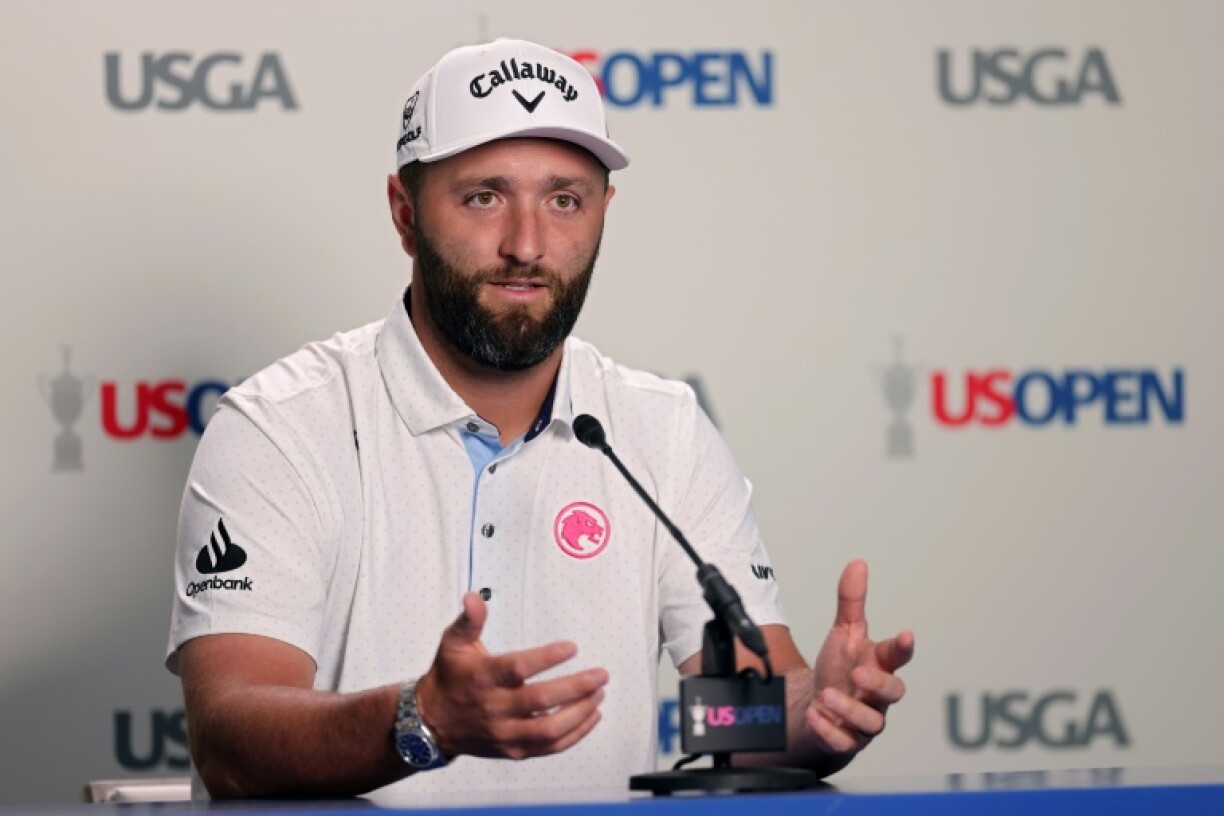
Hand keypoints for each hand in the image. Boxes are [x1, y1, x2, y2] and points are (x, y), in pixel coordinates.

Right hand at [415, 592, 608, 760]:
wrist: (431, 722)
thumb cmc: (449, 677)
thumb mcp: (453, 643)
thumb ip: (470, 620)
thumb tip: (473, 597)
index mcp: (483, 677)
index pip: (518, 668)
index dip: (547, 658)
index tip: (572, 647)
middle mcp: (494, 708)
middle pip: (541, 700)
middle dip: (577, 687)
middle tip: (601, 674)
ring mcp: (504, 733)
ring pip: (549, 729)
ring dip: (580, 712)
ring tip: (599, 693)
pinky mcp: (513, 750)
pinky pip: (549, 747)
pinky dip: (575, 734)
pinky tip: (591, 716)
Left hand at [805, 559, 913, 755]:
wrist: (816, 708)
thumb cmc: (838, 670)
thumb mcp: (842, 633)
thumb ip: (850, 602)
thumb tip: (858, 563)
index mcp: (878, 664)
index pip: (896, 656)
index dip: (903, 647)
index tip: (906, 635)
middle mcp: (876, 695)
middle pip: (893, 692)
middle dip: (878, 683)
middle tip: (857, 673)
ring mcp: (864, 720)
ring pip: (871, 722)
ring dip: (849, 709)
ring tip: (826, 695)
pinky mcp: (847, 741)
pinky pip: (844, 742)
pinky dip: (831, 732)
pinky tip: (816, 718)